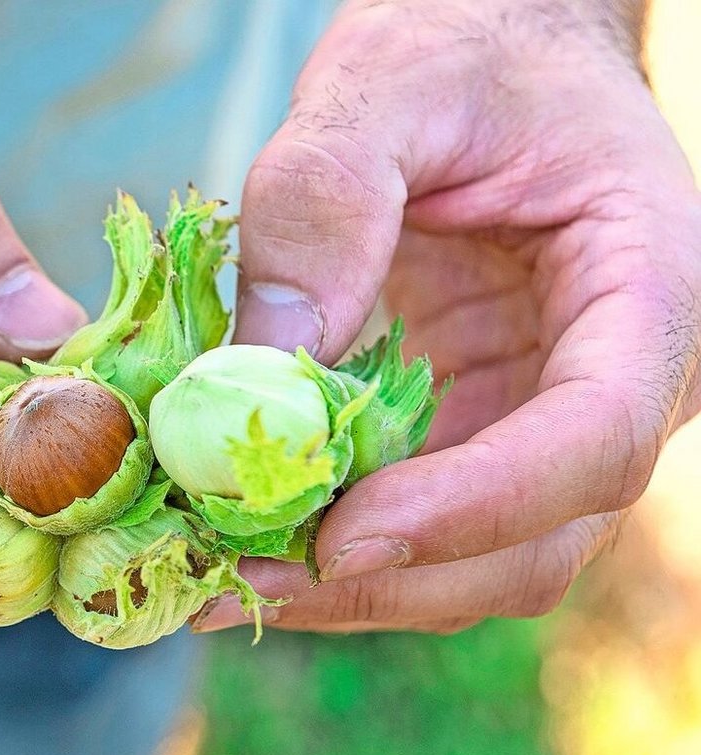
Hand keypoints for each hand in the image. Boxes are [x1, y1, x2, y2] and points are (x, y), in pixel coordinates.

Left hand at [197, 0, 700, 633]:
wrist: (485, 53)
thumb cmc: (464, 46)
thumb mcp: (389, 83)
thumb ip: (328, 201)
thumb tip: (268, 360)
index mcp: (651, 286)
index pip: (594, 438)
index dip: (475, 506)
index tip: (343, 534)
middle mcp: (618, 378)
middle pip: (537, 538)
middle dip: (392, 576)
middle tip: (240, 582)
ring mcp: (543, 416)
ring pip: (475, 560)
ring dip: (351, 585)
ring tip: (218, 576)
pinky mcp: (474, 429)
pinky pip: (420, 521)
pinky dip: (332, 543)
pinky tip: (242, 537)